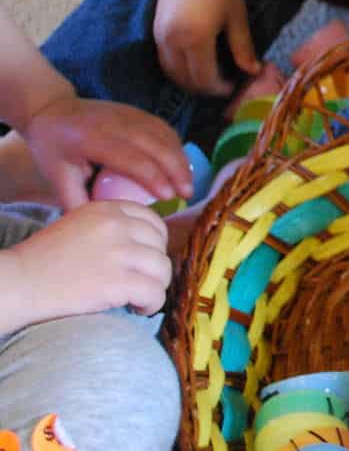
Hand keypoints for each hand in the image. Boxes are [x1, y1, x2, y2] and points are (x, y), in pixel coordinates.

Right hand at [0, 202, 171, 332]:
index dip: (154, 243)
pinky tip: (138, 309)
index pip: (152, 221)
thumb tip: (146, 241)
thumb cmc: (42, 261)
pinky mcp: (118, 281)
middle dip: (153, 266)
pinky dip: (152, 304)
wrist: (17, 284)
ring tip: (139, 297)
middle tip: (139, 282)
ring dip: (155, 286)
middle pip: (160, 245)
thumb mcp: (78, 226)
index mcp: (107, 209)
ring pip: (162, 269)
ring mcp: (119, 252)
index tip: (143, 260)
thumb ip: (109, 226)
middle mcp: (117, 225)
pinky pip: (155, 292)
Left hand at [20, 95, 189, 208]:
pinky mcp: (138, 112)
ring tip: (187, 184)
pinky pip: (165, 129)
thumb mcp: (58, 178)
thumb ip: (78, 203)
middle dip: (177, 170)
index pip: (133, 158)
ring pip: (166, 135)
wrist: (52, 110)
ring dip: (181, 159)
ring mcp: (131, 114)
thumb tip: (102, 225)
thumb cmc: (53, 148)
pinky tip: (181, 166)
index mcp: (94, 139)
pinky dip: (177, 148)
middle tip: (187, 194)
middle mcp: (117, 123)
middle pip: (158, 145)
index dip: (154, 177)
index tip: (168, 197)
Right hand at [153, 0, 258, 96]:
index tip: (233, 86)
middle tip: (222, 85)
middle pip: (184, 79)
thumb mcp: (237, 17)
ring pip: (170, 70)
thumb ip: (243, 48)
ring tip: (209, 76)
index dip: (219, 88)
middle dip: (204, 87)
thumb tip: (253, 72)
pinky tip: (195, 61)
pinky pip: (163, 57)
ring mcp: (159, 33)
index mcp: (195, 38)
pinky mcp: (154, 26)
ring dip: (188, 79)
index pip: (204, 78)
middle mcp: (171, 39)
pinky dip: (177, 67)